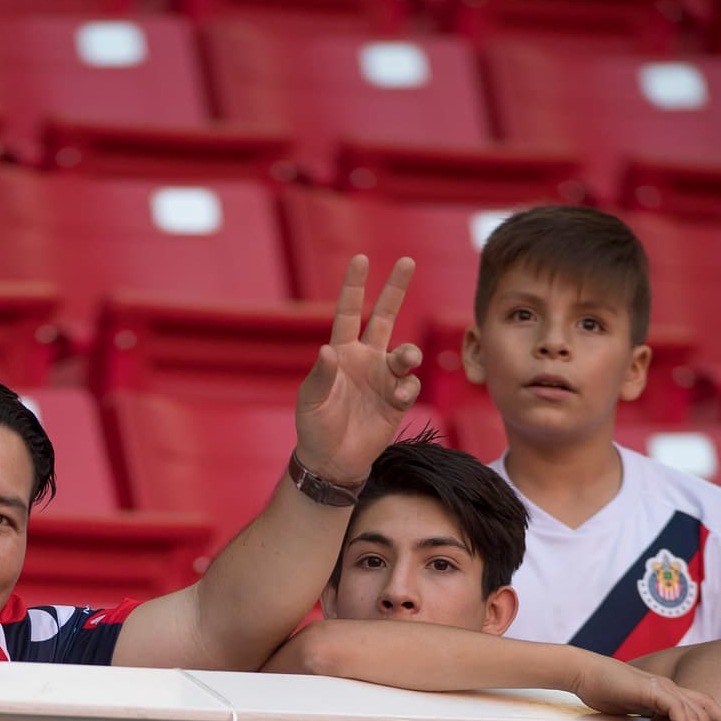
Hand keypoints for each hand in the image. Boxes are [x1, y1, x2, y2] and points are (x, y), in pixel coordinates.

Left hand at [293, 255, 421, 489]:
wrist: (332, 462)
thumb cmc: (315, 428)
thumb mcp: (310, 401)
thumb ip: (320, 376)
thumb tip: (327, 350)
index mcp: (341, 352)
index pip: (350, 312)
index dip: (355, 286)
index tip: (361, 259)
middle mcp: (366, 359)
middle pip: (385, 317)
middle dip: (395, 289)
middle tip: (407, 260)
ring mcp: (383, 379)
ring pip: (404, 353)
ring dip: (408, 353)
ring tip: (406, 358)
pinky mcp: (397, 401)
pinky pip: (409, 385)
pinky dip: (407, 386)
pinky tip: (399, 395)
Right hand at [570, 652, 720, 720]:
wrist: (585, 675)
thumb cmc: (602, 691)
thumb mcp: (631, 708)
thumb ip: (645, 718)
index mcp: (668, 692)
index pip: (703, 705)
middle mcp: (670, 687)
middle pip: (706, 708)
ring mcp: (662, 687)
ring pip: (694, 711)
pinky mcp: (651, 689)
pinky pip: (675, 708)